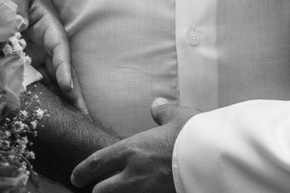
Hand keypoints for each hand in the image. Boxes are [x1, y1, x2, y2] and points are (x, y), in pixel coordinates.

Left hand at [0, 0, 86, 113]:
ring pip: (51, 76)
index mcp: (47, 23)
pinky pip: (35, 76)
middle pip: (62, 68)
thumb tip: (14, 40)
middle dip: (73, 92)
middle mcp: (45, 40)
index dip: (64, 69)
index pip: (59, 48)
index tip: (67, 87)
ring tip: (73, 120)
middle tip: (84, 117)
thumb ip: (13, 18)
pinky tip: (48, 110)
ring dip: (61, 97)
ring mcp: (36, 49)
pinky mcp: (23, 55)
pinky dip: (43, 92)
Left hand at [71, 98, 199, 192]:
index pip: (97, 163)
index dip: (82, 171)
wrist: (213, 155)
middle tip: (98, 188)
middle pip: (102, 190)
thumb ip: (163, 112)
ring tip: (123, 189)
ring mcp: (146, 190)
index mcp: (132, 149)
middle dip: (99, 190)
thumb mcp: (178, 117)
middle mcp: (133, 174)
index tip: (76, 177)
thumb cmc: (194, 134)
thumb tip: (156, 106)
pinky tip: (145, 191)